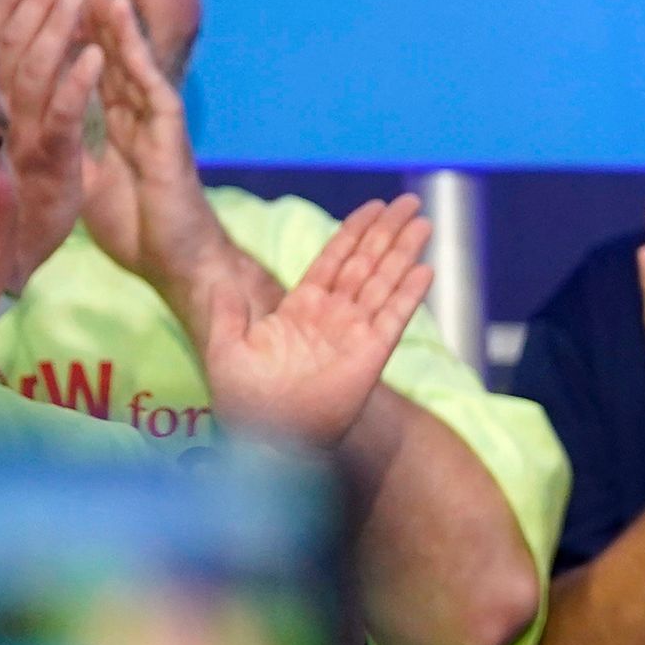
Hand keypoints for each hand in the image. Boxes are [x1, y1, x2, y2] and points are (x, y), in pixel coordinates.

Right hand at [0, 0, 106, 292]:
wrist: (11, 256)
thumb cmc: (14, 195)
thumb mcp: (7, 140)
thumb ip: (4, 99)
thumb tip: (1, 61)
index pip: (2, 44)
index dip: (12, 5)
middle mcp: (3, 115)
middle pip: (16, 48)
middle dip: (36, 5)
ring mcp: (24, 137)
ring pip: (37, 73)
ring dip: (57, 31)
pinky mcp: (50, 161)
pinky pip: (63, 117)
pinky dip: (79, 84)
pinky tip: (97, 54)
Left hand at [78, 0, 238, 306]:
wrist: (177, 263)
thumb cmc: (139, 229)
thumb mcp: (90, 184)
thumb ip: (75, 151)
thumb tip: (47, 133)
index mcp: (120, 128)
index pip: (95, 74)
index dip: (77, 40)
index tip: (55, 8)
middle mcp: (139, 118)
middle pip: (113, 58)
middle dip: (95, 18)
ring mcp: (156, 123)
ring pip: (133, 63)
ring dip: (116, 24)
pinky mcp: (169, 135)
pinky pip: (149, 87)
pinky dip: (134, 57)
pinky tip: (121, 30)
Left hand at [198, 196, 432, 450]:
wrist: (268, 442)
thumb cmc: (244, 404)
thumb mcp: (224, 349)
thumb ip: (226, 313)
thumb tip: (220, 281)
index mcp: (299, 310)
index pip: (332, 260)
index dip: (353, 232)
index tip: (373, 206)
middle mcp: (332, 317)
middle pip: (366, 263)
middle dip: (387, 231)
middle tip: (410, 202)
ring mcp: (353, 334)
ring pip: (383, 281)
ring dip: (404, 251)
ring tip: (423, 222)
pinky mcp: (370, 355)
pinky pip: (394, 317)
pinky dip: (410, 293)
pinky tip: (425, 269)